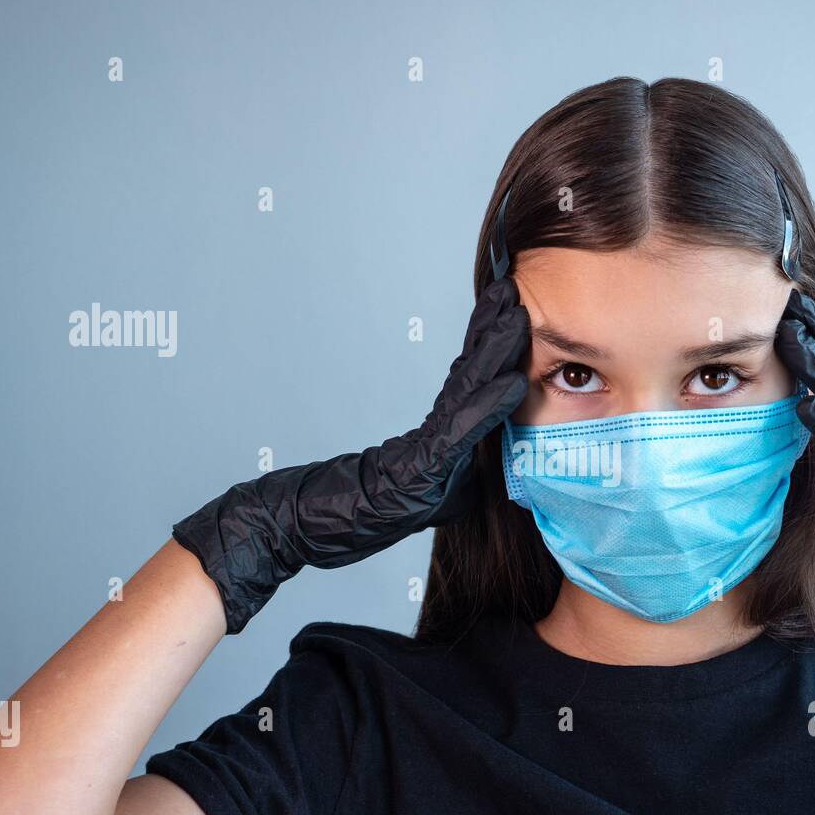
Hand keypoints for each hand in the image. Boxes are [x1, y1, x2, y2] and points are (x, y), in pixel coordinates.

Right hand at [172, 276, 529, 633]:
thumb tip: (479, 468)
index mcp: (435, 440)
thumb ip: (452, 482)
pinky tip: (513, 383)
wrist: (299, 526)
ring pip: (467, 392)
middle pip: (468, 375)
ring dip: (495, 353)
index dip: (488, 347)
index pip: (467, 385)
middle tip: (511, 288)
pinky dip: (489, 407)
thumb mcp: (425, 503)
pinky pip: (461, 434)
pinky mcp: (419, 469)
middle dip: (493, 331)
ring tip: (515, 314)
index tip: (507, 311)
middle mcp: (432, 437)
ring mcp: (425, 451)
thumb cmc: (354, 517)